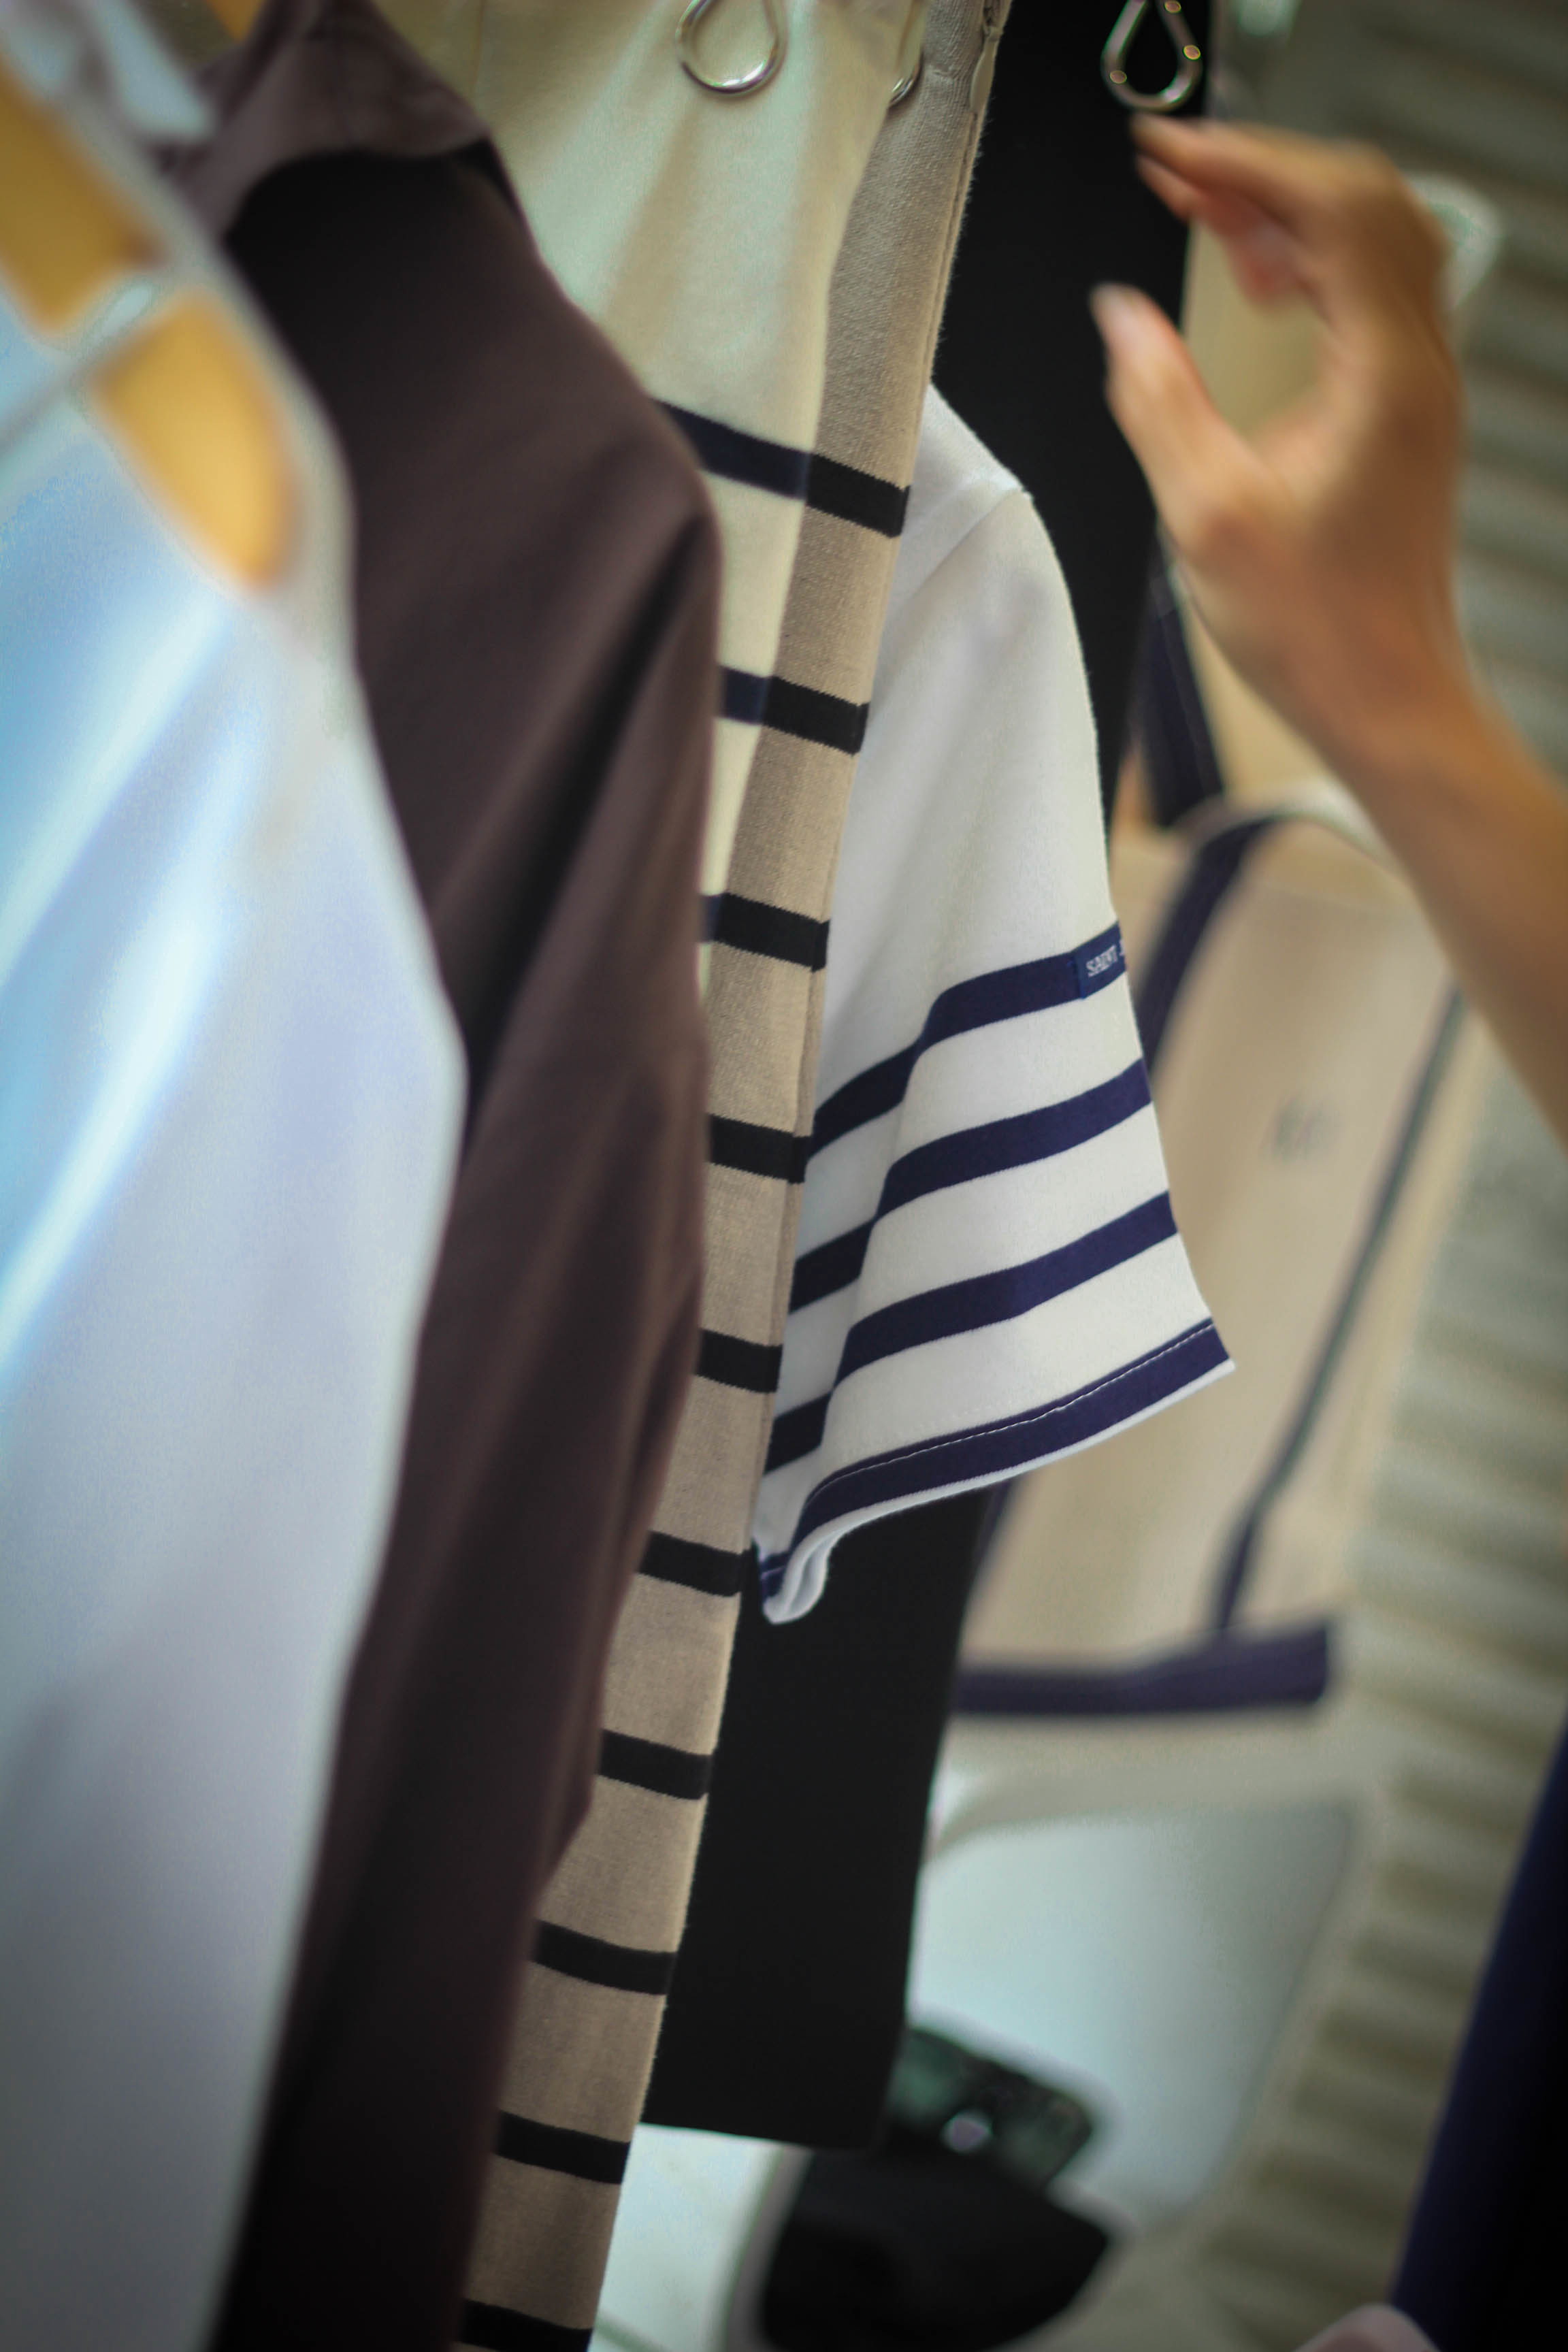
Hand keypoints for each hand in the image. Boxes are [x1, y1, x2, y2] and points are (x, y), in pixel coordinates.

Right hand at [1091, 118, 1470, 780]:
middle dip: (1263, 170)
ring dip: (1290, 212)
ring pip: (1373, 239)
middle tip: (1176, 174)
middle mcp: (1419, 364)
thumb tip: (1119, 319)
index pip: (1331, 208)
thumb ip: (1158, 402)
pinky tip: (1260, 286)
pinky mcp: (1408, 407)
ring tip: (1208, 222)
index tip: (1169, 155)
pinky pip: (1374, 290)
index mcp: (1383, 376)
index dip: (1245, 162)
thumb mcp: (1206, 519)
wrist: (1388, 699)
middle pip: (1363, 201)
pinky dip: (1316, 262)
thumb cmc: (1316, 632)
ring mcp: (1422, 383)